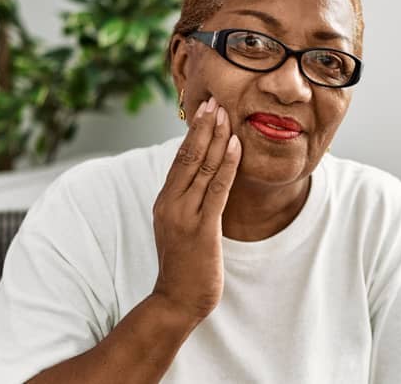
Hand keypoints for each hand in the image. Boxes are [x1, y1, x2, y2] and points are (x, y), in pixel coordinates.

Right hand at [151, 96, 240, 321]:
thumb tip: (204, 178)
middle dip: (204, 126)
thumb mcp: (180, 226)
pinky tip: (235, 145)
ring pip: (203, 167)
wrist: (176, 299)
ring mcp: (185, 215)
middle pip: (188, 155)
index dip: (193, 132)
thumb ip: (188, 202)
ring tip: (227, 113)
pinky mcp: (202, 228)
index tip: (205, 108)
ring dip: (216, 137)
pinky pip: (217, 189)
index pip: (180, 158)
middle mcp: (171, 203)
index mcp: (164, 200)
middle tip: (216, 100)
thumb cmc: (183, 265)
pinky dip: (227, 164)